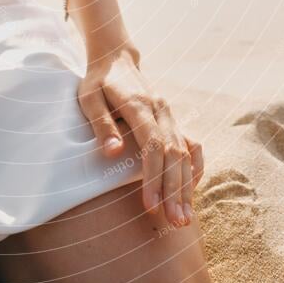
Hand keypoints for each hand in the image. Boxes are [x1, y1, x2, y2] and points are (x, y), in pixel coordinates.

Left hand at [77, 47, 203, 227]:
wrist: (116, 60)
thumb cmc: (98, 82)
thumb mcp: (89, 98)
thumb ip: (101, 124)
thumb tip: (112, 153)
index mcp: (139, 105)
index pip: (152, 146)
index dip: (153, 177)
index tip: (150, 206)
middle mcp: (161, 110)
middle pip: (174, 154)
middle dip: (175, 190)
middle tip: (176, 222)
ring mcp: (170, 115)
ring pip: (186, 153)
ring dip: (186, 186)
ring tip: (184, 217)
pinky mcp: (172, 120)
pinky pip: (191, 145)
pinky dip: (195, 168)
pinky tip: (191, 191)